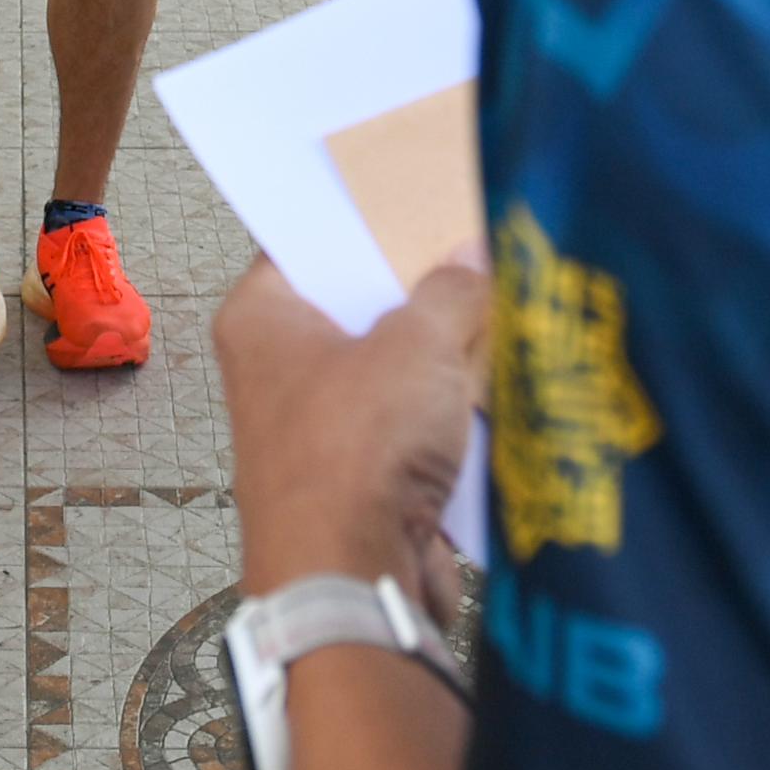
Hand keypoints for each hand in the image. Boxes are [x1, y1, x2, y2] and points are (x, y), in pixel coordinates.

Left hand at [217, 251, 490, 623]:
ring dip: (446, 355)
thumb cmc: (357, 450)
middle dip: (422, 286)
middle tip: (480, 243)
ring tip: (505, 308)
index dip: (365, 215)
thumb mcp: (417, 343)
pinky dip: (453, 415)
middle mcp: (280, 369)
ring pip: (396, 368)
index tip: (417, 186)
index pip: (309, 240)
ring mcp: (322, 429)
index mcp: (264, 317)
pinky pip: (416, 426)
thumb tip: (474, 255)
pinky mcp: (363, 481)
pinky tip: (501, 387)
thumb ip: (450, 291)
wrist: (352, 582)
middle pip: (360, 304)